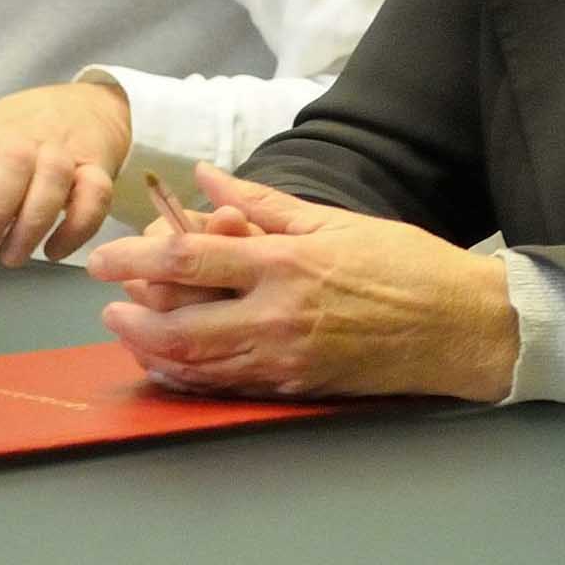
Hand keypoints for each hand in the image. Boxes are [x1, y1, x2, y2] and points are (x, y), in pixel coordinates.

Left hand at [0, 80, 130, 265]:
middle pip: (6, 182)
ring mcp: (59, 154)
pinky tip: (55, 251)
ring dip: (29, 231)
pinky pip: (90, 200)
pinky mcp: (96, 168)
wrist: (73, 109)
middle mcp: (16, 143)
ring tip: (11, 258)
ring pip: (49, 190)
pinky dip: (74, 229)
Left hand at [90, 162, 518, 401]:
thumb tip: (206, 178)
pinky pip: (227, 385)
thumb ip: (263, 204)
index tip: (103, 259)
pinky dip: (191, 375)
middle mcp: (277, 314)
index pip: (187, 261)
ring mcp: (285, 358)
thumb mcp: (335, 221)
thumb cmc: (407, 265)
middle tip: (109, 306)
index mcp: (285, 262)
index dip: (133, 260)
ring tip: (133, 334)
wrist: (461, 327)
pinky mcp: (297, 386)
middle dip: (130, 318)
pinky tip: (177, 363)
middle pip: (176, 325)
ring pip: (195, 364)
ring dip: (153, 351)